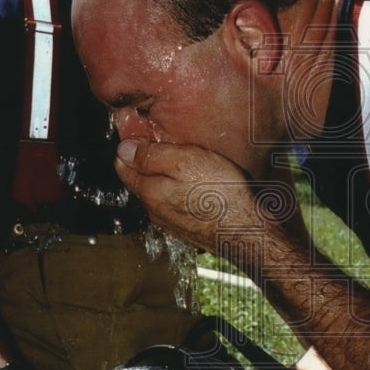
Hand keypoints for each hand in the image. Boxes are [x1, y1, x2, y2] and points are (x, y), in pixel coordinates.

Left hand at [116, 138, 258, 251]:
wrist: (246, 232)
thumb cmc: (220, 194)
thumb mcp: (185, 161)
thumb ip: (151, 155)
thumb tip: (123, 149)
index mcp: (149, 192)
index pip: (123, 168)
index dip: (128, 149)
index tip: (136, 137)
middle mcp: (156, 212)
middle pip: (141, 182)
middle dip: (145, 165)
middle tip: (158, 146)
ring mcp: (172, 224)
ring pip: (159, 196)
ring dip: (164, 180)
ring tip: (180, 165)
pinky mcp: (189, 231)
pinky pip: (177, 207)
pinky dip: (179, 194)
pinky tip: (195, 188)